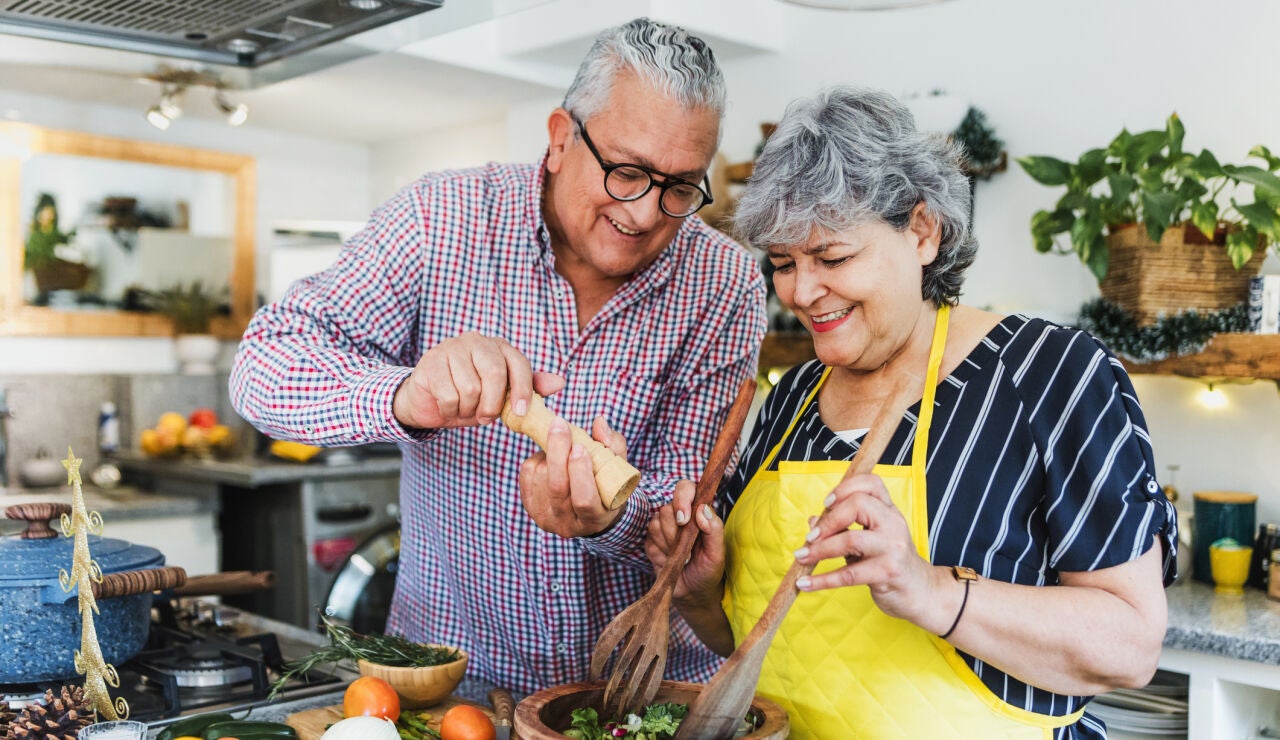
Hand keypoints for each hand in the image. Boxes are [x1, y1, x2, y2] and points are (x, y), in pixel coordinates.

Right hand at [392, 332, 563, 428]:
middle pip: (495, 374)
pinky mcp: (432, 361)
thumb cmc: (470, 397)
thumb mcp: (502, 396)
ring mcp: (452, 348)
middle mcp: (477, 341)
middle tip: (486, 418)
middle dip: (492, 404)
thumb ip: (528, 388)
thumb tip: (559, 382)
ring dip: (468, 409)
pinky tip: (447, 406)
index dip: (523, 390)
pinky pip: (449, 395)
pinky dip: (450, 410)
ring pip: (471, 388)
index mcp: (499, 347)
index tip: (521, 412)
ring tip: (463, 408)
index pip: (518, 364)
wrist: (429, 400)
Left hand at [519, 415, 628, 537]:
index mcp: (595, 519)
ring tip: (562, 444)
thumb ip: (613, 446)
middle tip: (560, 425)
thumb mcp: (618, 470)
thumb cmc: (607, 486)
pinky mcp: (530, 507)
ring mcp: (546, 518)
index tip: (580, 446)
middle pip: (557, 488)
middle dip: (558, 453)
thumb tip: (599, 423)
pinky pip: (528, 474)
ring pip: (541, 477)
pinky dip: (537, 457)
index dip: (580, 472)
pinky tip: (550, 456)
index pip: (584, 500)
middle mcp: (568, 524)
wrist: (588, 510)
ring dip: (549, 453)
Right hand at [646, 479, 725, 604]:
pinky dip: (660, 553)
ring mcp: (664, 528)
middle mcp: (680, 515)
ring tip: (680, 555)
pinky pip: (649, 540)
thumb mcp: (718, 552)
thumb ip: (714, 529)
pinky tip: (669, 560)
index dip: (682, 498)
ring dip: (668, 543)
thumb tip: (703, 509)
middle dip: (675, 531)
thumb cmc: (709, 570)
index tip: (684, 519)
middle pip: (667, 508)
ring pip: (655, 523)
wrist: (694, 594)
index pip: (686, 488)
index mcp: (698, 511)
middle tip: (686, 547)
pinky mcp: (652, 542)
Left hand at [793, 473, 939, 624]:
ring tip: (802, 557)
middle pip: (858, 504)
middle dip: (828, 521)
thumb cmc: (889, 562)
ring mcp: (893, 548)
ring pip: (851, 539)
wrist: (921, 592)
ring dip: (819, 550)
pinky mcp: (888, 573)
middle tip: (810, 538)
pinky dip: (822, 580)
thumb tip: (813, 522)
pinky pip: (849, 575)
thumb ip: (843, 527)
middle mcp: (894, 524)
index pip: (871, 483)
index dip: (845, 487)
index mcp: (889, 510)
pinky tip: (805, 584)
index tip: (826, 503)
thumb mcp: (870, 538)